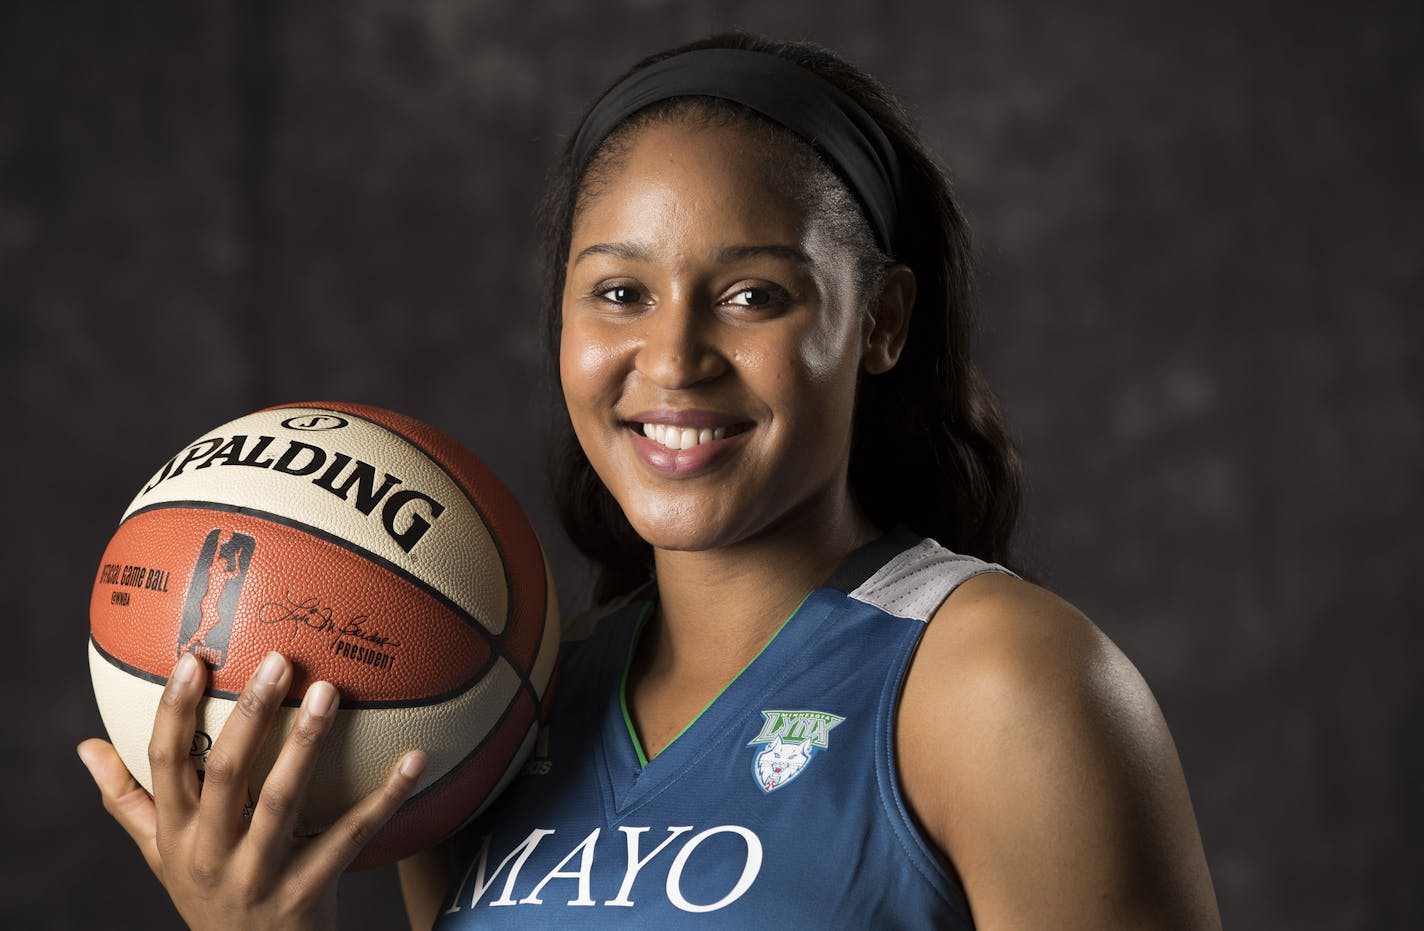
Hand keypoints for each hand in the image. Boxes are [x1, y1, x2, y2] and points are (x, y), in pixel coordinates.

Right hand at [78, 651, 426, 929]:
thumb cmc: (207, 893)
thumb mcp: (160, 854)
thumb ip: (128, 801)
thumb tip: (85, 746)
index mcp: (175, 834)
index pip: (164, 763)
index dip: (174, 711)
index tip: (191, 658)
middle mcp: (211, 853)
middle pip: (226, 773)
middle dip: (249, 714)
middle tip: (277, 660)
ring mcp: (259, 874)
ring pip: (282, 800)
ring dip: (307, 743)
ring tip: (329, 691)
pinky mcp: (307, 892)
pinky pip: (350, 836)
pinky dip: (386, 797)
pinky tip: (415, 757)